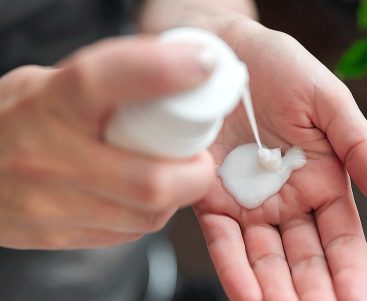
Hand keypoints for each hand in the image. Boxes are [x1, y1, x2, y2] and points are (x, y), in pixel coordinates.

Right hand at [0, 36, 215, 249]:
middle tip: (200, 158)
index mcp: (48, 102)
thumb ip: (108, 79)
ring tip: (174, 174)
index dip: (162, 72)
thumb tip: (173, 68)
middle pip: (149, 180)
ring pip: (146, 214)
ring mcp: (49, 203)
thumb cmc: (16, 120)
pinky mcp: (57, 234)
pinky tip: (142, 195)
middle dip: (195, 173)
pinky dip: (149, 213)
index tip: (200, 67)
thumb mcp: (51, 84)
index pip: (105, 80)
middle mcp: (46, 155)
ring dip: (176, 195)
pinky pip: (128, 233)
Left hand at [193, 20, 366, 300]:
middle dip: (311, 294)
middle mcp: (287, 201)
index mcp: (322, 182)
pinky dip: (234, 269)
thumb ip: (360, 147)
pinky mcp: (212, 197)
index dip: (349, 275)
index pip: (340, 241)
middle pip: (303, 260)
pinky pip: (223, 240)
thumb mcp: (329, 102)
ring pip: (264, 260)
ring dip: (272, 292)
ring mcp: (249, 203)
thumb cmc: (282, 69)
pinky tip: (246, 296)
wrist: (225, 57)